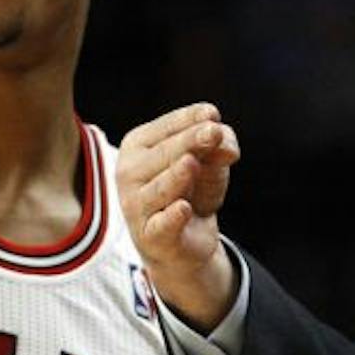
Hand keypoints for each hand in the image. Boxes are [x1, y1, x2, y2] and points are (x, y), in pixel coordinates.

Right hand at [119, 103, 241, 328]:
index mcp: (138, 146)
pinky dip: (173, 217)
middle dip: (190, 142)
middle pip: (165, 153)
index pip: (167, 127)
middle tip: (214, 133)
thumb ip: (218, 146)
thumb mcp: (210, 162)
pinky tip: (183, 208)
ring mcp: (136, 205)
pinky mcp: (151, 235)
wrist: (186, 240)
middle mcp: (129, 173)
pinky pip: (163, 224)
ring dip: (178, 176)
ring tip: (192, 164)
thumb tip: (225, 143)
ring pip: (162, 187)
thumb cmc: (193, 190)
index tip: (213, 114)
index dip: (191, 118)